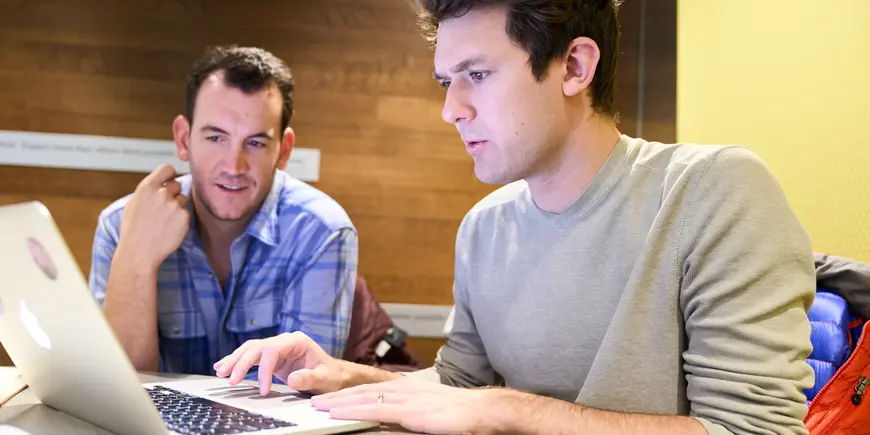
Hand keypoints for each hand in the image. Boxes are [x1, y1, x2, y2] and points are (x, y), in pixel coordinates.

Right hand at [117, 164, 188, 268]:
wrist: (139, 253)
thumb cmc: (133, 230)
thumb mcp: (134, 204)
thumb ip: (149, 191)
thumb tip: (161, 183)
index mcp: (147, 187)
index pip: (167, 169)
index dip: (170, 175)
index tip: (169, 181)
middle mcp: (161, 193)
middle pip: (177, 185)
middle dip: (172, 194)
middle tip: (163, 209)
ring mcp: (174, 205)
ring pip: (182, 199)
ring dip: (177, 207)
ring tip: (163, 221)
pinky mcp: (184, 217)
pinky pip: (185, 213)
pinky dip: (180, 220)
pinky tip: (169, 229)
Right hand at [214, 332, 343, 395]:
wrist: (333, 374)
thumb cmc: (330, 375)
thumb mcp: (324, 378)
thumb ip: (309, 378)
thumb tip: (292, 379)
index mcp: (297, 341)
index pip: (273, 350)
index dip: (264, 369)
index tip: (262, 390)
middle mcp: (285, 341)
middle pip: (257, 347)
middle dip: (242, 363)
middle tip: (230, 380)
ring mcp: (277, 347)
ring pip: (250, 349)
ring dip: (234, 360)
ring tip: (220, 372)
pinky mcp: (271, 357)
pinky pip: (251, 356)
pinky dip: (237, 361)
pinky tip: (222, 366)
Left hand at [311, 377, 497, 434]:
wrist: (482, 411)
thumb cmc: (462, 415)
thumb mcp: (431, 412)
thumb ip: (412, 414)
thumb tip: (401, 421)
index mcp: (408, 389)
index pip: (372, 389)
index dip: (349, 393)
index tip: (332, 398)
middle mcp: (403, 389)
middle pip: (361, 391)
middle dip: (336, 395)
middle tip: (315, 400)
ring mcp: (404, 398)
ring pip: (362, 398)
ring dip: (337, 402)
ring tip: (318, 406)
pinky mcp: (408, 411)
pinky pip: (373, 410)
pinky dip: (351, 410)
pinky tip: (337, 413)